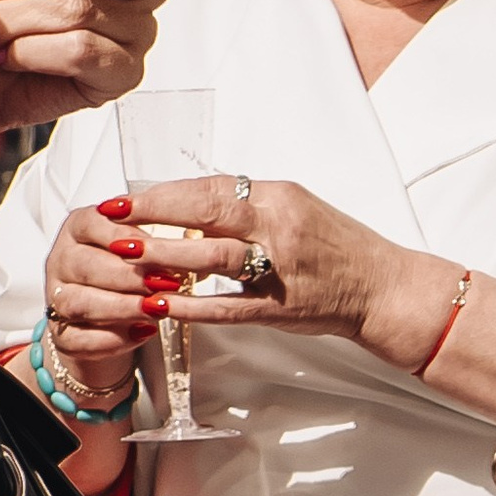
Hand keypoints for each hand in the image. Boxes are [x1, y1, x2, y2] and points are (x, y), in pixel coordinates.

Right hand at [39, 195, 164, 418]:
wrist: (111, 323)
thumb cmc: (128, 278)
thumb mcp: (142, 251)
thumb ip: (153, 243)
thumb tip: (186, 246)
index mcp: (79, 230)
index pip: (92, 224)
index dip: (124, 237)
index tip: (155, 246)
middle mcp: (62, 260)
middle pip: (85, 265)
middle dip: (128, 276)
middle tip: (164, 283)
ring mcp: (56, 298)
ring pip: (78, 303)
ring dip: (121, 307)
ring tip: (155, 310)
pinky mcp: (61, 334)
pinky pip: (78, 339)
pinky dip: (111, 339)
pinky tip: (140, 333)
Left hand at [101, 172, 451, 366]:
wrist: (384, 290)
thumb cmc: (339, 250)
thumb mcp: (295, 212)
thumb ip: (249, 209)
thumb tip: (197, 206)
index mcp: (278, 197)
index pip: (210, 187)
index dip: (163, 193)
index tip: (126, 198)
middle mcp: (279, 225)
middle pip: (205, 212)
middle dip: (153, 215)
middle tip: (110, 221)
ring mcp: (282, 268)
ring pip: (213, 257)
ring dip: (165, 258)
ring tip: (124, 260)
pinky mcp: (283, 308)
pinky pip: (229, 305)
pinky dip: (193, 306)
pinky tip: (160, 306)